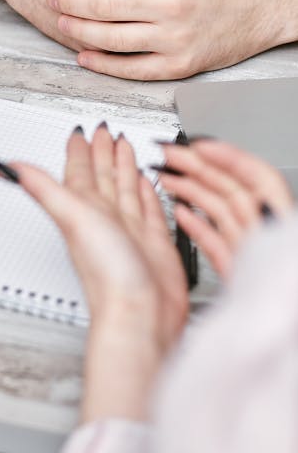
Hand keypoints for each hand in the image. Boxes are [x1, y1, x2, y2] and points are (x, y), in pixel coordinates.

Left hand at [11, 125, 187, 420]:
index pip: (79, 171)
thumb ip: (40, 187)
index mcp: (84, 208)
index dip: (78, 150)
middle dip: (101, 151)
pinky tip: (145, 181)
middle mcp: (105, 217)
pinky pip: (148, 208)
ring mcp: (129, 229)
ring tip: (123, 145)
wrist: (140, 313)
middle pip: (102, 175)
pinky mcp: (154, 241)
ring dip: (123, 166)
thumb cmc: (106, 274)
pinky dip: (146, 192)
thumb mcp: (70, 217)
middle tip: (102, 130)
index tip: (78, 132)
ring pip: (124, 188)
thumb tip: (2, 166)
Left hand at [49, 0, 276, 79]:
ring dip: (79, 31)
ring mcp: (175, 36)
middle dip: (70, 1)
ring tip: (62, 21)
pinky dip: (101, 64)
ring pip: (112, 38)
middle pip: (105, 3)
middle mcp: (175, 1)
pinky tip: (83, 55)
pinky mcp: (177, 65)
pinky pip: (130, 68)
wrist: (252, 10)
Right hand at [157, 140, 293, 277]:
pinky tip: (181, 212)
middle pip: (231, 188)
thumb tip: (246, 206)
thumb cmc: (295, 306)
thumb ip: (258, 224)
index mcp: (281, 225)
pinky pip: (214, 240)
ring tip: (167, 178)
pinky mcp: (236, 269)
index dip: (227, 157)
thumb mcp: (279, 254)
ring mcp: (250, 250)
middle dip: (197, 167)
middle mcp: (266, 232)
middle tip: (170, 155)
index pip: (257, 178)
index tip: (200, 146)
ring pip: (219, 211)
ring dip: (190, 191)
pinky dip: (194, 225)